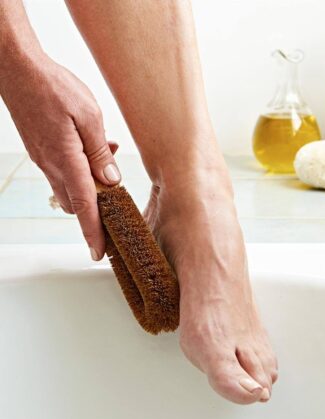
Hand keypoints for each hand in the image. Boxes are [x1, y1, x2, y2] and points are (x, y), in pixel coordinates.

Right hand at [0, 54, 120, 259]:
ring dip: (91, 186)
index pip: (84, 207)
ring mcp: (44, 160)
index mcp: (66, 161)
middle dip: (96, 210)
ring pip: (72, 188)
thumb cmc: (52, 87)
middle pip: (78, 203)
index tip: (99, 252)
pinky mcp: (42, 151)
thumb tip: (111, 181)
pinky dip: (82, 170)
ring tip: (107, 163)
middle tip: (115, 203)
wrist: (17, 68)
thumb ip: (100, 152)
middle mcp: (52, 166)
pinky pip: (65, 171)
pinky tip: (95, 149)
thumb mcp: (89, 116)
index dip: (93, 232)